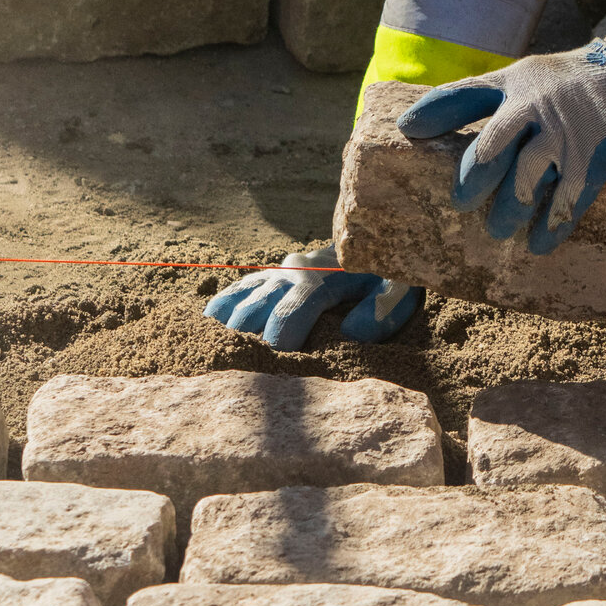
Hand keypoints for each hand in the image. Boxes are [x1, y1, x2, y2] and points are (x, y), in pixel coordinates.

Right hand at [203, 245, 423, 349]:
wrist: (376, 238)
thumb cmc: (388, 272)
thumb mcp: (398, 288)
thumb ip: (381, 310)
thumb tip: (352, 334)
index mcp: (323, 278)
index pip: (292, 310)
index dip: (281, 338)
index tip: (278, 362)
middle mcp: (293, 272)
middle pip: (257, 307)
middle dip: (246, 338)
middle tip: (239, 367)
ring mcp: (278, 271)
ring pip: (242, 296)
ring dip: (228, 323)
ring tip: (213, 349)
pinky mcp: (271, 274)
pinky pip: (240, 288)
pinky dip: (222, 306)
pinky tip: (208, 324)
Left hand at [399, 22, 605, 252]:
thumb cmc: (578, 79)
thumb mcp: (530, 75)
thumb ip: (491, 96)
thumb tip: (439, 126)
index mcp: (516, 85)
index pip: (464, 96)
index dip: (433, 112)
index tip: (408, 130)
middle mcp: (535, 108)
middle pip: (490, 150)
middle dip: (472, 183)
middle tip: (461, 203)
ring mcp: (565, 136)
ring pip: (524, 182)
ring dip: (508, 212)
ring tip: (498, 230)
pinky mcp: (595, 159)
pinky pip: (567, 201)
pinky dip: (551, 227)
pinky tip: (539, 244)